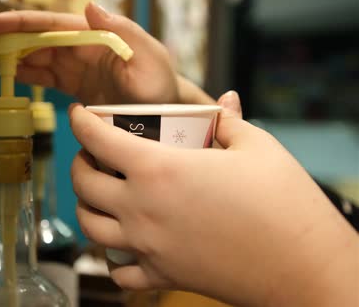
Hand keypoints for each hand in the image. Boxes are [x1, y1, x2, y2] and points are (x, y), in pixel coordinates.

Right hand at [0, 2, 212, 104]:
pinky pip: (42, 74)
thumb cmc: (161, 87)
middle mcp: (79, 46)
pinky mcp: (74, 84)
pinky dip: (20, 71)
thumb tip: (89, 6)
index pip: (44, 25)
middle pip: (31, 36)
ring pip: (31, 54)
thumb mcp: (149, 57)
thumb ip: (122, 32)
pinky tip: (0, 70)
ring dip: (2, 50)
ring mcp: (75, 64)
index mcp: (91, 35)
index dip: (11, 25)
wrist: (166, 114)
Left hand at [69, 91, 358, 306]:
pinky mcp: (162, 276)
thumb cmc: (282, 202)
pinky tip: (123, 245)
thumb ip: (229, 122)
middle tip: (91, 153)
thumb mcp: (257, 147)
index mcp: (158, 170)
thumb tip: (225, 102)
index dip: (80, 121)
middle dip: (78, 163)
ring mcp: (147, 246)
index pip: (97, 140)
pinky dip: (112, 258)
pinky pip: (119, 272)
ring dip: (85, 206)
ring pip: (90, 228)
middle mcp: (141, 209)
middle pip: (83, 185)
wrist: (301, 267)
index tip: (77, 112)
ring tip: (98, 195)